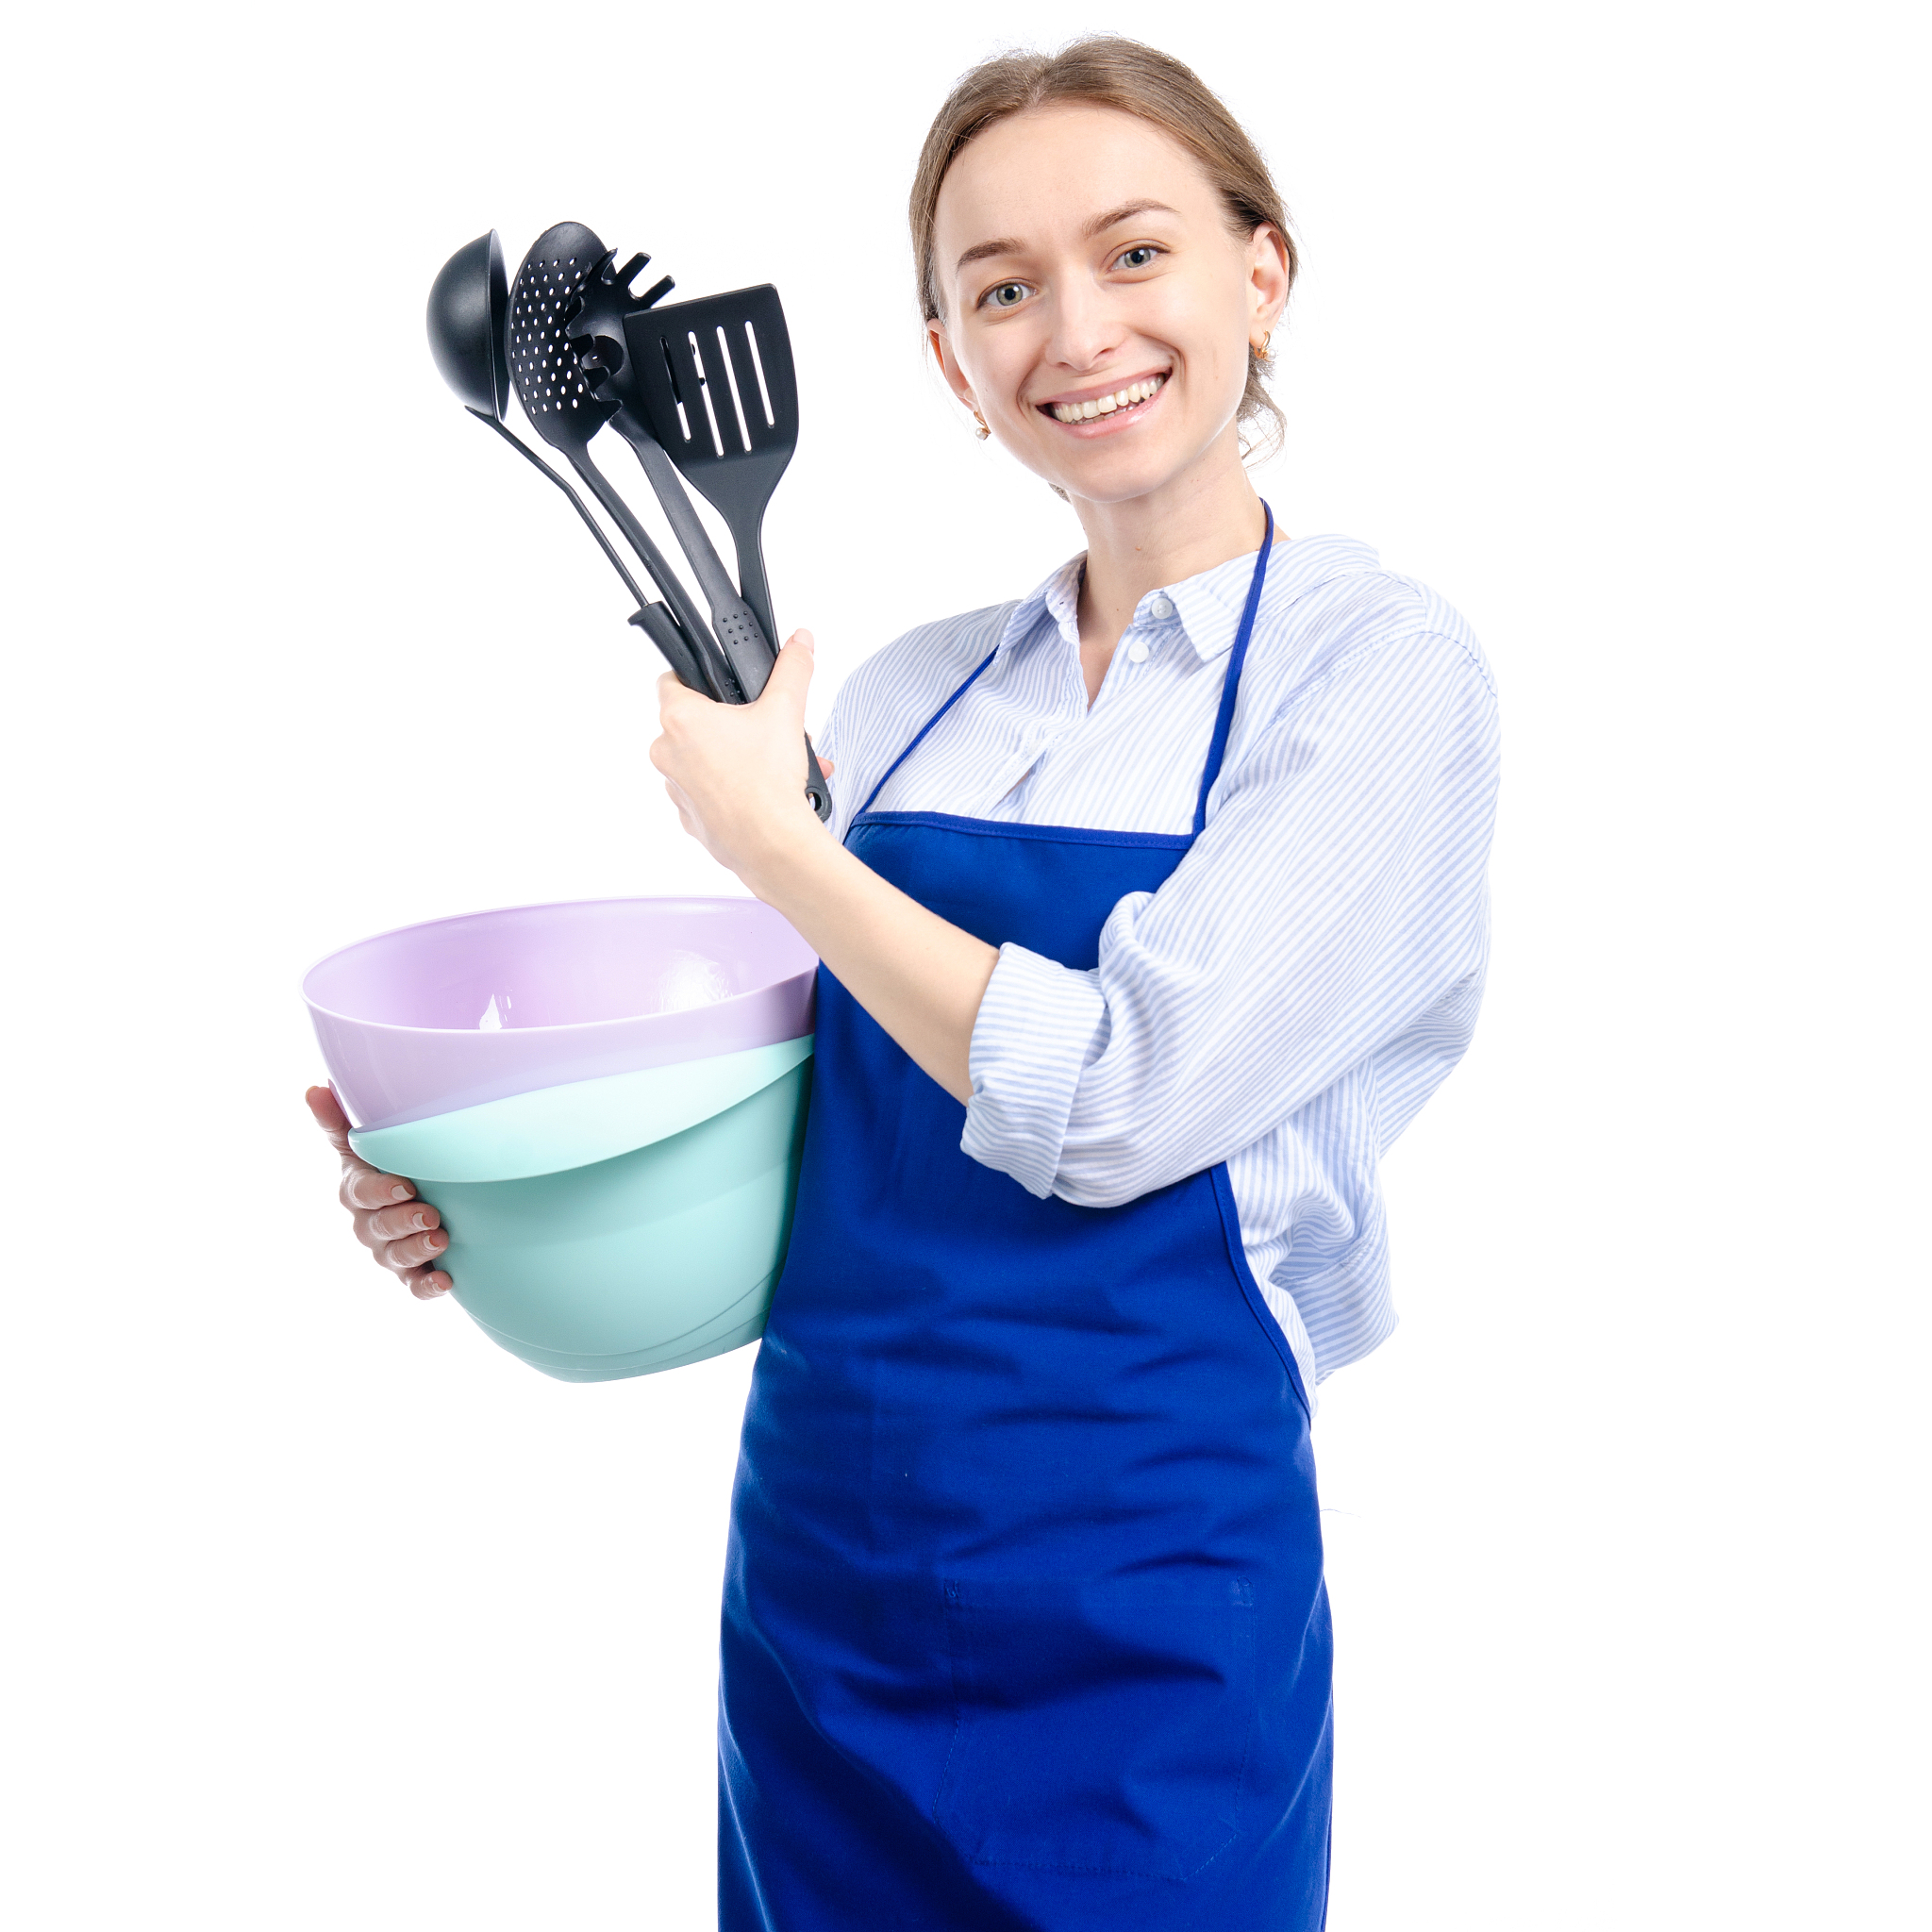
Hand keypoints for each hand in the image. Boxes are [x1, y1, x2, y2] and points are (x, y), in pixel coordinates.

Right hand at [305, 1085, 451, 1298]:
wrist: (426, 1192)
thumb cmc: (389, 1162)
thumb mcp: (366, 1141)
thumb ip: (340, 1120)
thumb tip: (314, 1088)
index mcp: (357, 1189)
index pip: (360, 1192)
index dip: (380, 1192)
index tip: (405, 1185)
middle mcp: (369, 1223)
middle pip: (377, 1228)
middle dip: (402, 1222)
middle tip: (431, 1214)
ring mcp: (389, 1250)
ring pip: (394, 1258)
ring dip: (416, 1250)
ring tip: (441, 1239)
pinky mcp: (412, 1272)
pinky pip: (414, 1285)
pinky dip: (427, 1286)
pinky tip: (446, 1281)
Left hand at [651, 632, 831, 895]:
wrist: (771, 845)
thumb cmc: (767, 782)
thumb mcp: (786, 710)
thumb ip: (792, 669)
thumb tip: (800, 643)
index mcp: (680, 718)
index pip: (671, 680)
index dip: (695, 676)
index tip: (717, 684)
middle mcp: (668, 753)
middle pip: (694, 724)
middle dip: (732, 725)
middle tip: (765, 729)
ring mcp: (676, 789)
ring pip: (704, 762)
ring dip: (737, 759)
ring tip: (780, 765)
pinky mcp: (691, 819)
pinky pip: (709, 796)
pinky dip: (733, 792)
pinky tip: (768, 793)